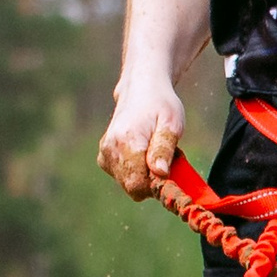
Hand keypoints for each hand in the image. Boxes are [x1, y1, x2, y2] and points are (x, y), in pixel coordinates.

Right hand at [97, 76, 184, 200]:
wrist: (141, 89)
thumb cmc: (161, 105)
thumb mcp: (172, 123)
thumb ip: (164, 149)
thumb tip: (160, 173)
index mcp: (127, 142)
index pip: (138, 185)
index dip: (157, 186)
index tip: (170, 173)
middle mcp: (110, 150)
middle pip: (133, 188)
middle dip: (153, 181)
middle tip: (164, 158)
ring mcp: (105, 154)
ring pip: (129, 184)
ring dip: (145, 175)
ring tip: (153, 152)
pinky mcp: (104, 158)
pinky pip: (124, 178)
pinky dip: (137, 171)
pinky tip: (143, 153)